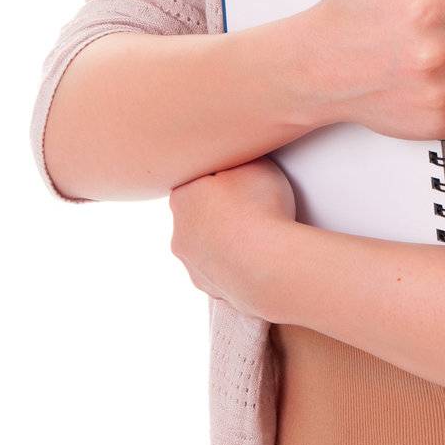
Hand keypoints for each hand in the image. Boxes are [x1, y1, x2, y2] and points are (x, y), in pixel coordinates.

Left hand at [168, 157, 296, 320]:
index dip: (219, 178)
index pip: (196, 180)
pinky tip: (254, 258)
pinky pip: (220, 269)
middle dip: (220, 210)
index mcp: (183, 196)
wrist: (266, 264)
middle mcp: (179, 231)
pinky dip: (234, 263)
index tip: (239, 179)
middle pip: (199, 214)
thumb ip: (239, 158)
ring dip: (226, 239)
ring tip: (257, 235)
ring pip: (207, 245)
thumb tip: (236, 157)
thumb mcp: (254, 162)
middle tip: (252, 206)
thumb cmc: (258, 206)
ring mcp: (191, 264)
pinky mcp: (208, 287)